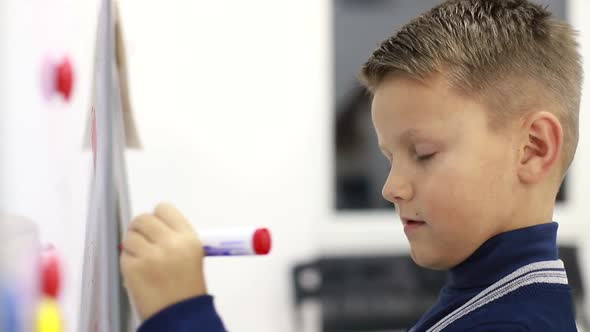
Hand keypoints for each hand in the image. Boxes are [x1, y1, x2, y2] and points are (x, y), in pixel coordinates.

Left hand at [120, 203, 206, 319]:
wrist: (181, 316)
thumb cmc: (187, 286)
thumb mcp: (192, 254)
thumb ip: (175, 236)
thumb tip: (153, 224)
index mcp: (188, 238)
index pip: (164, 209)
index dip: (158, 217)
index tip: (156, 226)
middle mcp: (170, 243)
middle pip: (144, 219)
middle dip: (140, 228)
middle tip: (143, 240)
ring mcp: (150, 256)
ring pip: (130, 236)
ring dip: (133, 245)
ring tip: (142, 258)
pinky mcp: (133, 268)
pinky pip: (124, 254)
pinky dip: (128, 261)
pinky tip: (139, 271)